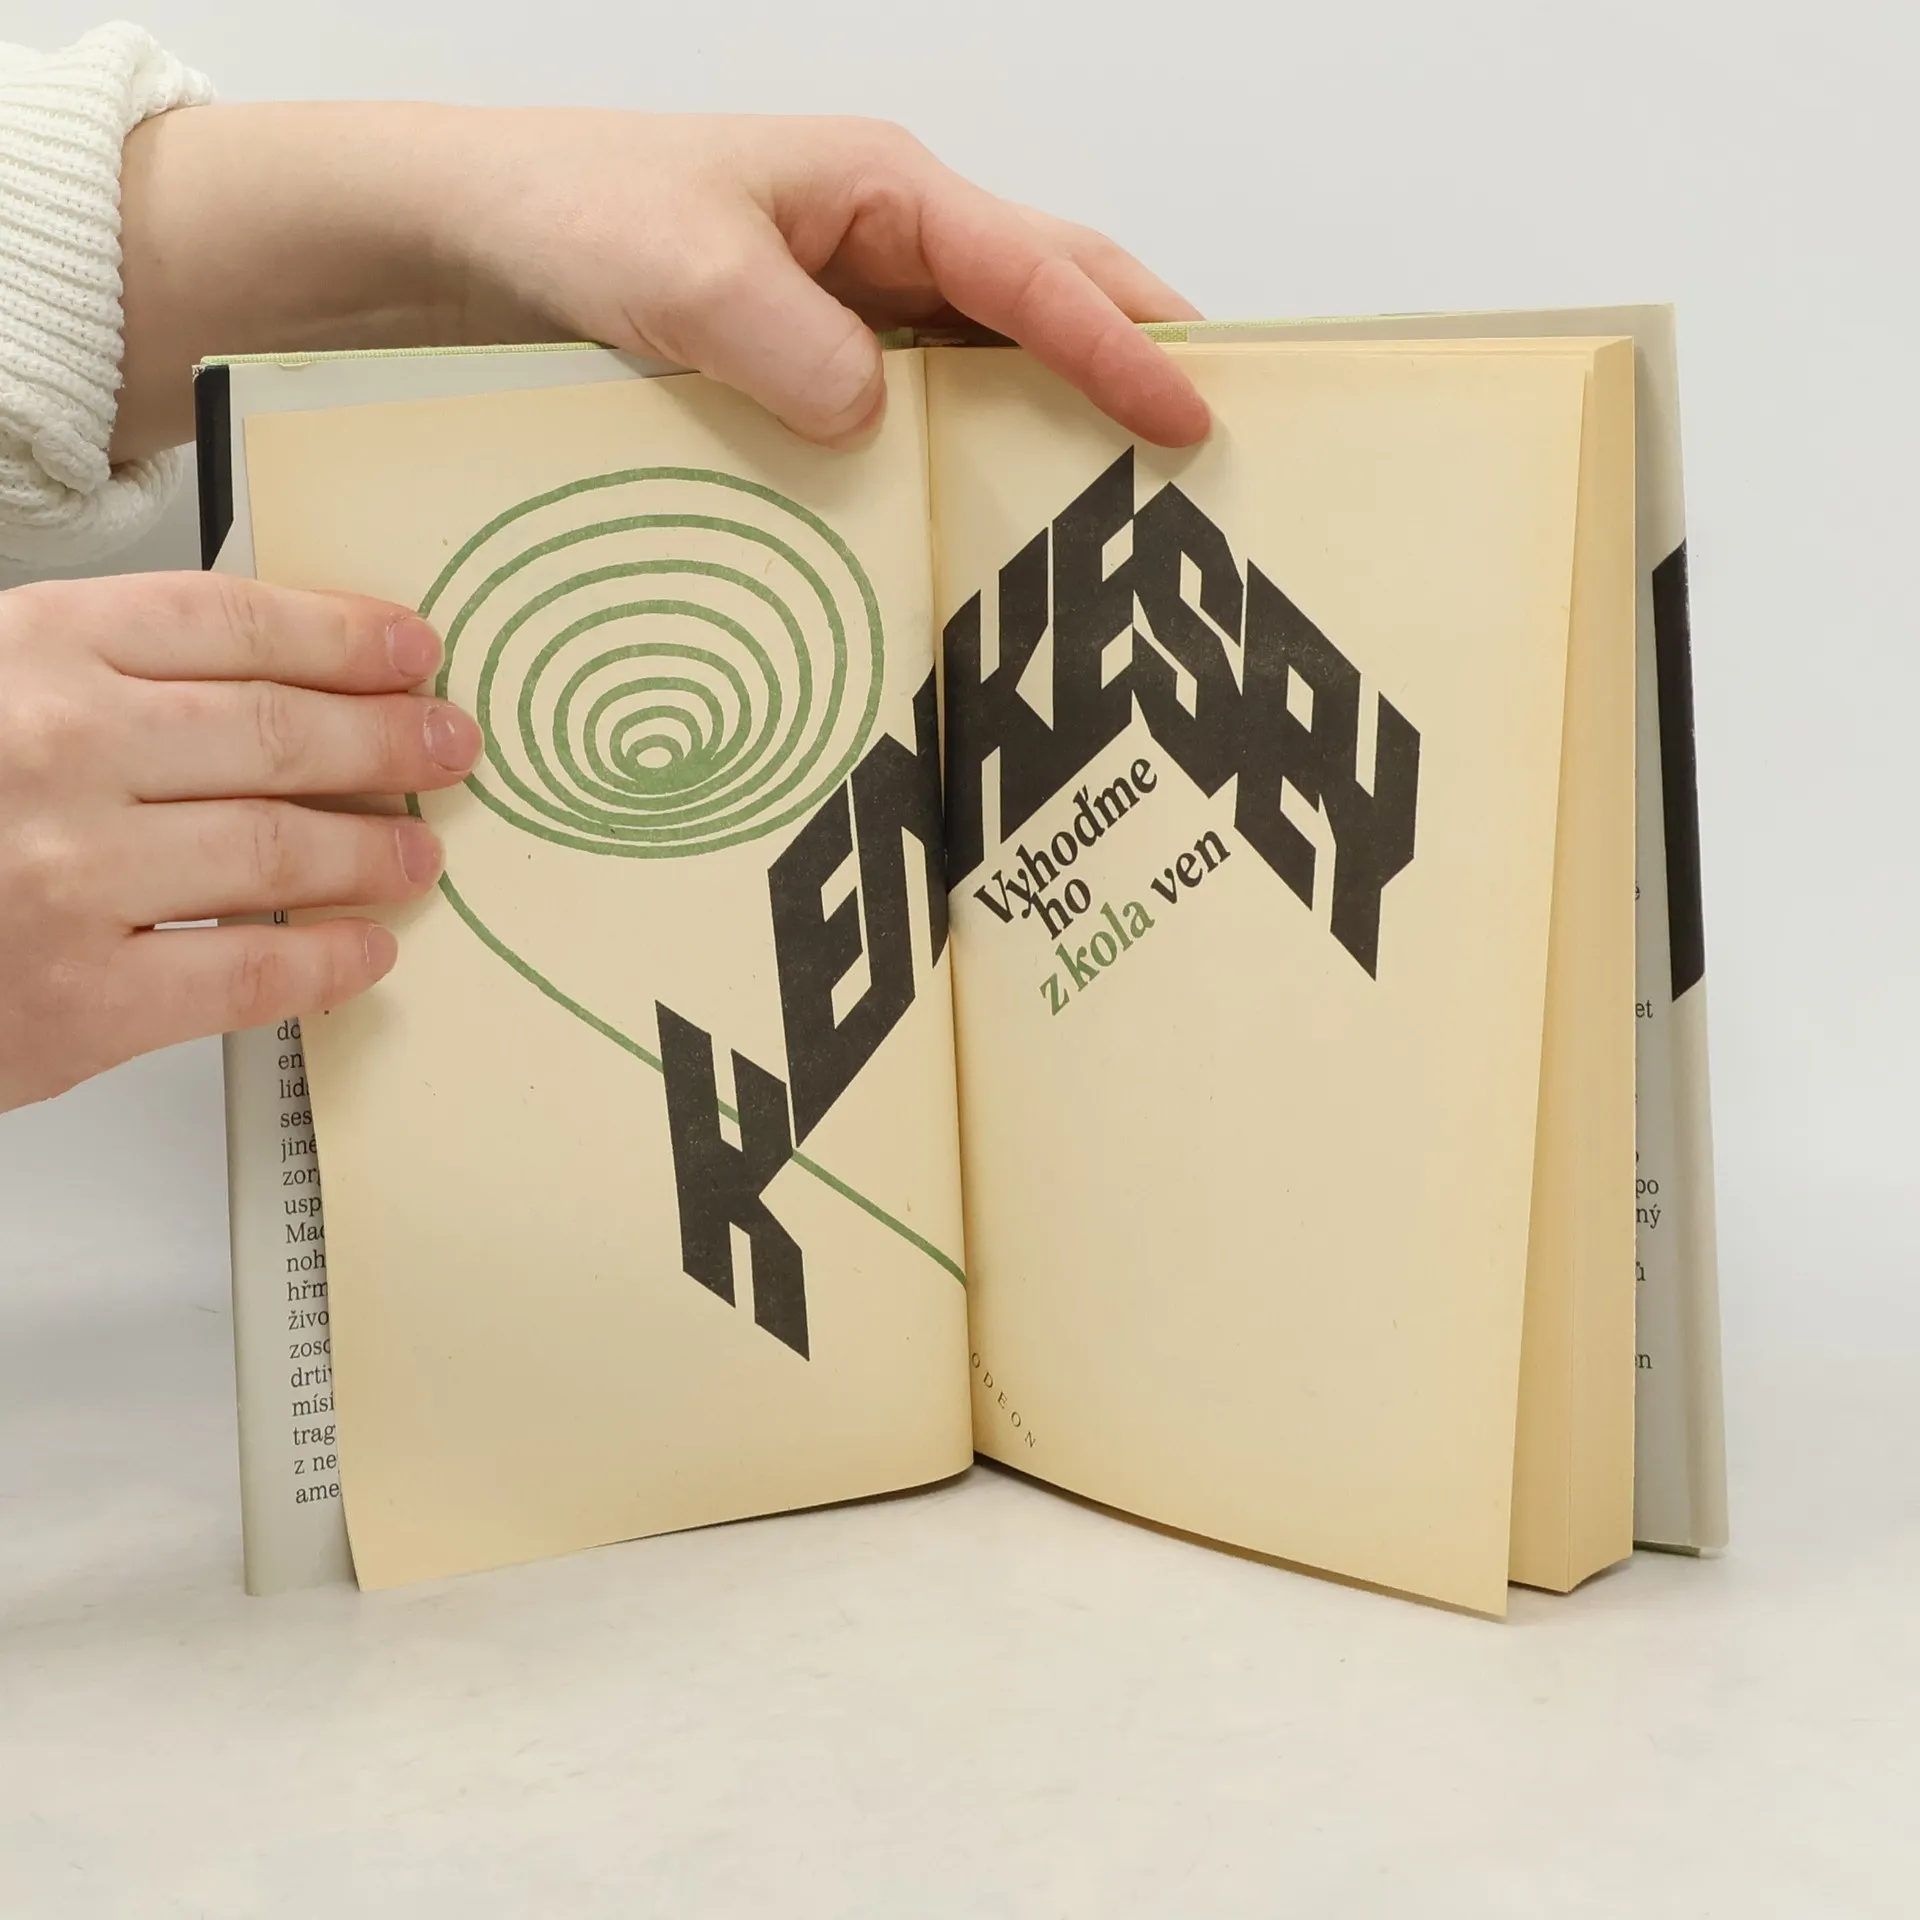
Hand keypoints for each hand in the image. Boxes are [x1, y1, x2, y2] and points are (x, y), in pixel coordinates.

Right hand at [0, 575, 475, 1110]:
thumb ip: (98, 672)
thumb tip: (270, 676)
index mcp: (28, 650)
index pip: (233, 622)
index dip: (345, 635)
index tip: (413, 651)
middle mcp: (57, 748)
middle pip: (280, 731)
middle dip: (389, 738)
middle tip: (450, 747)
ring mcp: (70, 877)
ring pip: (281, 848)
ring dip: (374, 850)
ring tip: (417, 854)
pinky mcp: (78, 1000)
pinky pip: (250, 970)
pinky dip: (328, 960)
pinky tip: (365, 949)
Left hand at [114, 106, 1209, 459]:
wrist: (466, 232)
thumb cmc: (566, 211)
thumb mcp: (674, 268)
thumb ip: (782, 337)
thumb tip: (876, 416)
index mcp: (884, 191)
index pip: (1035, 271)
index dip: (1121, 345)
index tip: (1191, 419)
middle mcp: (887, 245)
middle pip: (1048, 302)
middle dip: (1133, 368)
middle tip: (1208, 465)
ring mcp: (855, 307)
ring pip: (993, 365)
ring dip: (1058, 427)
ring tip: (1119, 518)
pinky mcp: (815, 364)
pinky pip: (920, 411)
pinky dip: (966, 460)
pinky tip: (977, 527)